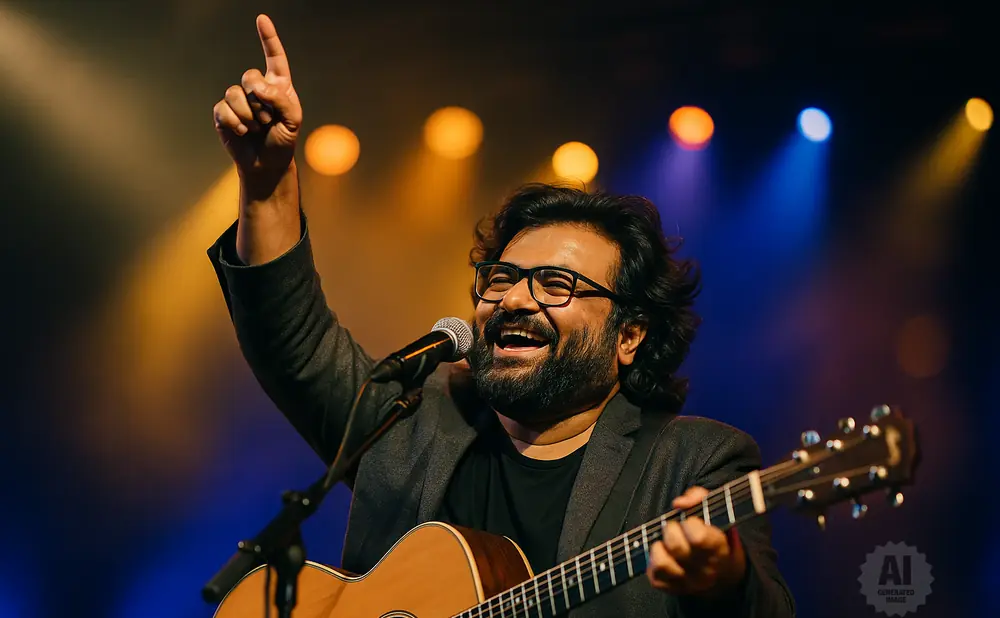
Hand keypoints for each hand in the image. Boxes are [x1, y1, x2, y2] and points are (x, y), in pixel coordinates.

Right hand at [213, 14, 301, 181]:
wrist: (267, 164)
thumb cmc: (283, 141)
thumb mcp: (293, 120)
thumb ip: (281, 99)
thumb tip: (256, 87)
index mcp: (278, 86)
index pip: (274, 58)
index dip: (268, 38)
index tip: (262, 19)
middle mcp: (257, 89)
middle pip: (250, 76)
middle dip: (259, 100)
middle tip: (268, 120)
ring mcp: (238, 100)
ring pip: (235, 93)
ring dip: (248, 115)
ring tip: (257, 128)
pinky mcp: (223, 113)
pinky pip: (223, 108)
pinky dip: (234, 122)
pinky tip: (242, 132)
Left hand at [646, 486, 746, 596]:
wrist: (722, 574)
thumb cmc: (713, 535)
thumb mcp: (714, 511)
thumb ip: (698, 497)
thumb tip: (678, 503)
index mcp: (718, 549)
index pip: (698, 538)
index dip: (690, 523)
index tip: (691, 522)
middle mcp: (704, 570)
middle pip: (675, 547)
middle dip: (670, 531)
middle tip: (674, 528)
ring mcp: (688, 582)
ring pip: (662, 564)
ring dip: (658, 548)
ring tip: (665, 543)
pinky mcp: (672, 589)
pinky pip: (654, 575)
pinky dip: (652, 561)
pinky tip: (662, 554)